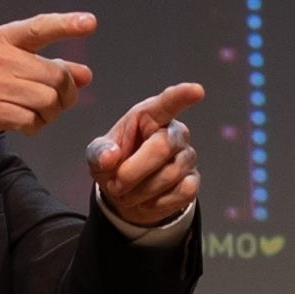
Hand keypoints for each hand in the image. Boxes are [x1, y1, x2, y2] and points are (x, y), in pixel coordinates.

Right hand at [0, 12, 95, 160]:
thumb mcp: (1, 69)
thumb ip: (42, 69)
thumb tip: (84, 74)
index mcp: (0, 40)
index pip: (39, 27)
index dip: (66, 24)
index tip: (89, 23)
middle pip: (55, 76)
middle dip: (64, 96)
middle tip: (56, 106)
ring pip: (46, 100)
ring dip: (49, 115)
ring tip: (37, 117)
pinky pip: (30, 120)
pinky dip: (34, 127)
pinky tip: (24, 126)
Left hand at [86, 83, 203, 226]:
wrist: (125, 195)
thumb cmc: (114, 164)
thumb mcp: (98, 156)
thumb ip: (100, 153)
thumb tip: (110, 158)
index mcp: (149, 116)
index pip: (168, 102)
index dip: (182, 96)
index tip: (196, 91)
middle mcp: (174, 132)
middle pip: (162, 147)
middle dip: (133, 171)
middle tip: (115, 184)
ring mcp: (187, 156)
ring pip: (169, 175)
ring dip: (140, 191)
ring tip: (127, 192)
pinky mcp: (193, 181)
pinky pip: (181, 193)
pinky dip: (157, 202)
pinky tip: (147, 199)